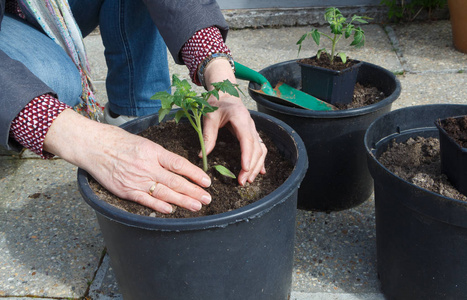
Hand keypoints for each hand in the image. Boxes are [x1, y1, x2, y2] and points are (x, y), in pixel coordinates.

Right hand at [44, 109, 211, 213]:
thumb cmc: (118, 141)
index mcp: (154, 152)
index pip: (180, 164)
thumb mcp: (144, 142)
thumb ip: (160, 155)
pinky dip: (159, 206)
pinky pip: (146, 200)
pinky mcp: (126, 190)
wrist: (93, 146)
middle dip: (194, 191)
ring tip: (196, 206)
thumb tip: (178, 167)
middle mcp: (147, 166)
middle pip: (176, 181)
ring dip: (182, 201)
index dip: (195, 174)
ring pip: (164, 193)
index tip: (207, 181)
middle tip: (207, 199)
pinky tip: (171, 210)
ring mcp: (137, 179)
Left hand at [202, 58, 266, 184]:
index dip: (247, 155)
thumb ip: (208, 135)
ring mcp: (253, 129)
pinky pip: (259, 148)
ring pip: (260, 150)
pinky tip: (259, 171)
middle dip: (251, 166)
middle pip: (256, 148)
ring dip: (256, 166)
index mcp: (240, 118)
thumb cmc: (216, 102)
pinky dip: (260, 160)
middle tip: (242, 181)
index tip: (244, 169)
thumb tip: (202, 155)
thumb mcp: (209, 116)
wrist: (224, 92)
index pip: (247, 140)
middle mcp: (250, 124)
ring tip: (248, 180)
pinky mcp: (251, 133)